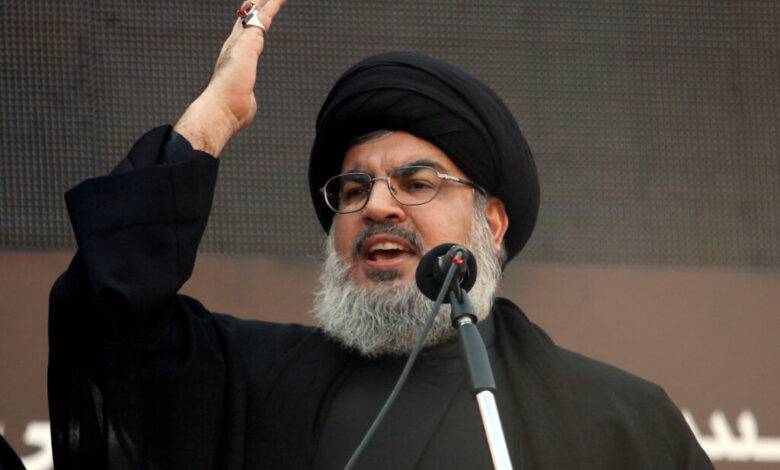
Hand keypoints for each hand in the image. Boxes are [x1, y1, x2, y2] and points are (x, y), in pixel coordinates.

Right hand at [174, 0, 286, 156]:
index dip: (248, 23)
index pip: (242, 35)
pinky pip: (266, 15)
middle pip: (247, 17)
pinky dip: (275, 4)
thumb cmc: (231, 110)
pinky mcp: (250, 40)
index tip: (255, 15)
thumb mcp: (242, 100)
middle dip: (256, 5)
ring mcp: (241, 41)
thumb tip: (245, 104)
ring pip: (257, 12)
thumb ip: (245, 97)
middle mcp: (234, 45)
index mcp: (232, 58)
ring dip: (267, 1)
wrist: (221, 109)